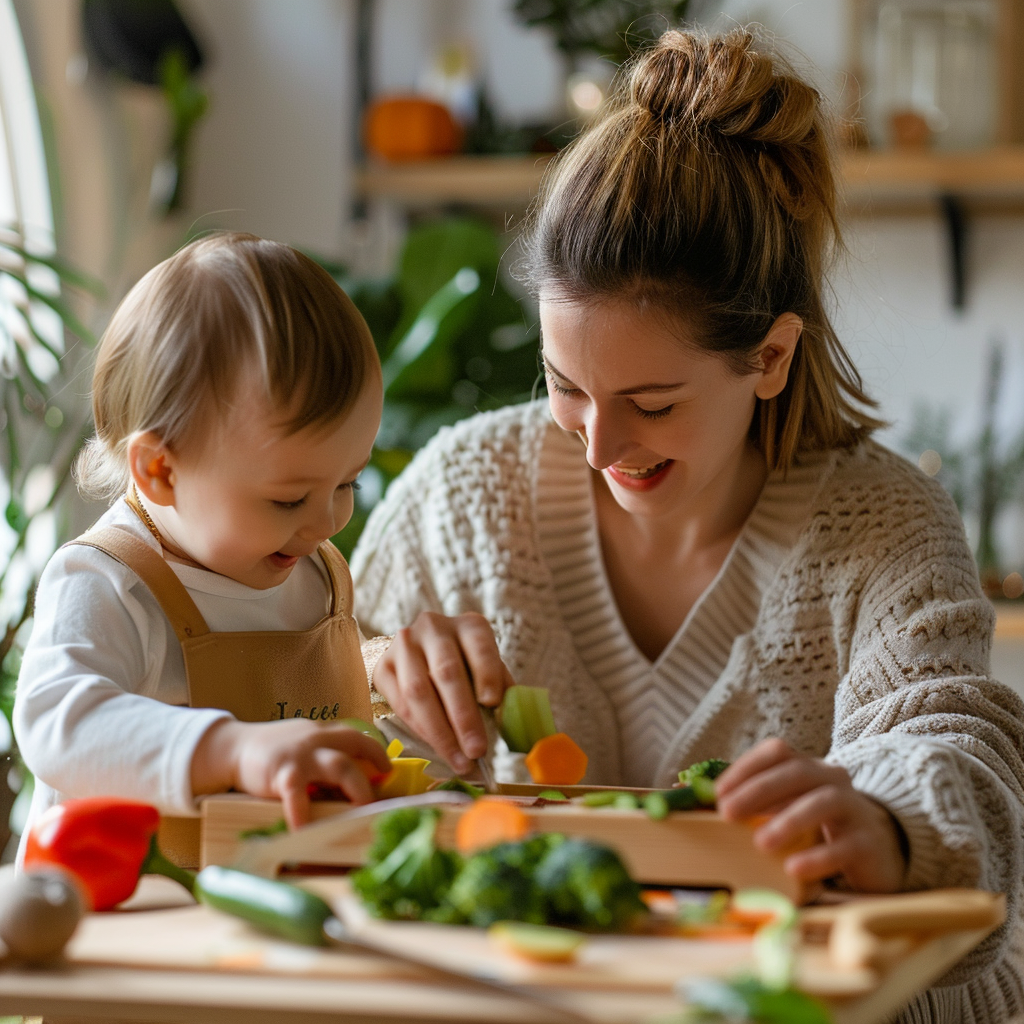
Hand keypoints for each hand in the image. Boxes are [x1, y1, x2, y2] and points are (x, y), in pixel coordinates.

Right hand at [192, 719, 391, 828]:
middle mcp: (317, 739)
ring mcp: (301, 755)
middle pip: (355, 746)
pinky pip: (298, 793)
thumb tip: (352, 785)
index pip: (358, 736)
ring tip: (363, 811)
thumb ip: (324, 759)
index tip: (388, 771)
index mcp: (324, 734)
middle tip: (380, 796)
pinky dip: (304, 812)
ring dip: (356, 787)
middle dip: (374, 767)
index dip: (376, 752)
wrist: (233, 748)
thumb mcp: (303, 748)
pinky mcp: (281, 772)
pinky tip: (307, 830)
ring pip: (339, 765)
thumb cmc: (273, 753)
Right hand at [372, 611, 514, 774]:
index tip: (492, 703)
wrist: (419, 653)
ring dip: (440, 731)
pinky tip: (437, 748)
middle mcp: (434, 628)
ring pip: (419, 690)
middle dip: (463, 717)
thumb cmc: (465, 666)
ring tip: (459, 760)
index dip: (486, 674)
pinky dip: (420, 730)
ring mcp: (405, 645)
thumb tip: (522, 727)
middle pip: (447, 672)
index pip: (479, 646)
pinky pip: (400, 702)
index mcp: (469, 625)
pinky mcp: (384, 665)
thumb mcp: (488, 670)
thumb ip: (502, 691)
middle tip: (477, 750)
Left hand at [714, 738, 906, 892]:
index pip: (777, 752)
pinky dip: (817, 857)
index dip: (745, 768)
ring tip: (761, 842)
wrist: (877, 851)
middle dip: (758, 791)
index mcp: (806, 766)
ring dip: (788, 820)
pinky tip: (793, 869)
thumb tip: (682, 789)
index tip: (716, 792)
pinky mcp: (868, 843)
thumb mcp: (782, 808)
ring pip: (822, 802)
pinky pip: (844, 846)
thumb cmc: (816, 826)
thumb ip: (742, 800)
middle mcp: (831, 778)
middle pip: (796, 773)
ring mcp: (853, 808)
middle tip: (727, 813)